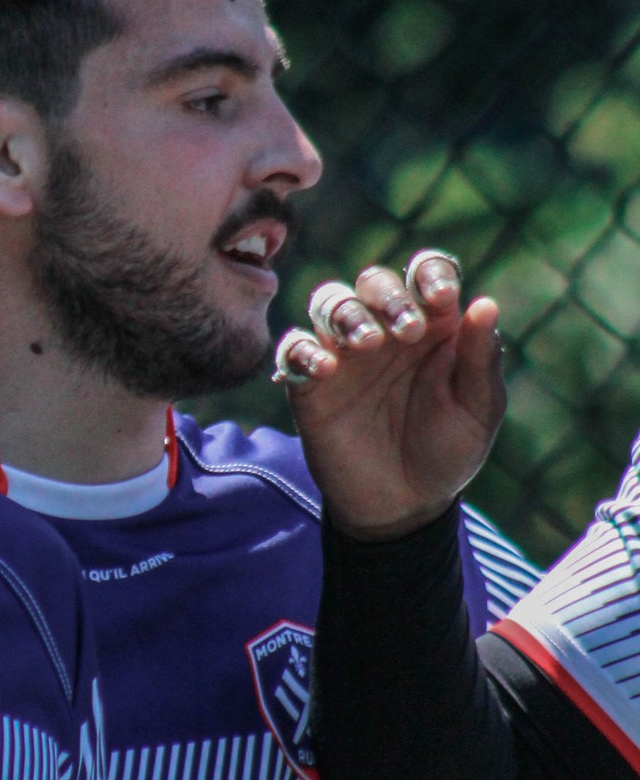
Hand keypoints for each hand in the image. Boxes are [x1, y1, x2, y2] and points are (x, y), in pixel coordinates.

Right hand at [274, 252, 505, 540]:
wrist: (403, 506)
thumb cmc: (447, 452)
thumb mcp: (477, 410)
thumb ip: (480, 359)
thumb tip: (485, 303)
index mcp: (432, 326)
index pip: (425, 273)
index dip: (430, 274)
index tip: (440, 299)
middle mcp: (385, 330)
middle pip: (373, 280)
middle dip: (387, 296)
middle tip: (406, 333)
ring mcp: (344, 354)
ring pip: (330, 302)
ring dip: (345, 313)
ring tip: (364, 344)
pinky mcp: (309, 383)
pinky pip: (294, 348)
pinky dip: (304, 350)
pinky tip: (326, 371)